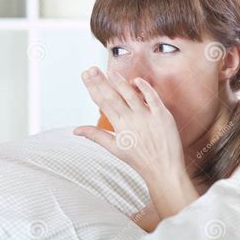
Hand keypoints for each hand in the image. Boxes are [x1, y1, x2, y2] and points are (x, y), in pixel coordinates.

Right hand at [74, 66, 186, 185]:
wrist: (163, 170)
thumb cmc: (140, 160)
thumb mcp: (115, 149)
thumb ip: (96, 136)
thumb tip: (75, 130)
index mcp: (119, 127)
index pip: (102, 103)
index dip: (93, 88)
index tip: (85, 75)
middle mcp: (131, 120)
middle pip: (113, 97)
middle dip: (101, 82)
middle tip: (91, 69)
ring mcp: (147, 117)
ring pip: (131, 96)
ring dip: (120, 83)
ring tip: (110, 72)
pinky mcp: (163, 116)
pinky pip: (153, 99)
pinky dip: (145, 88)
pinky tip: (136, 79)